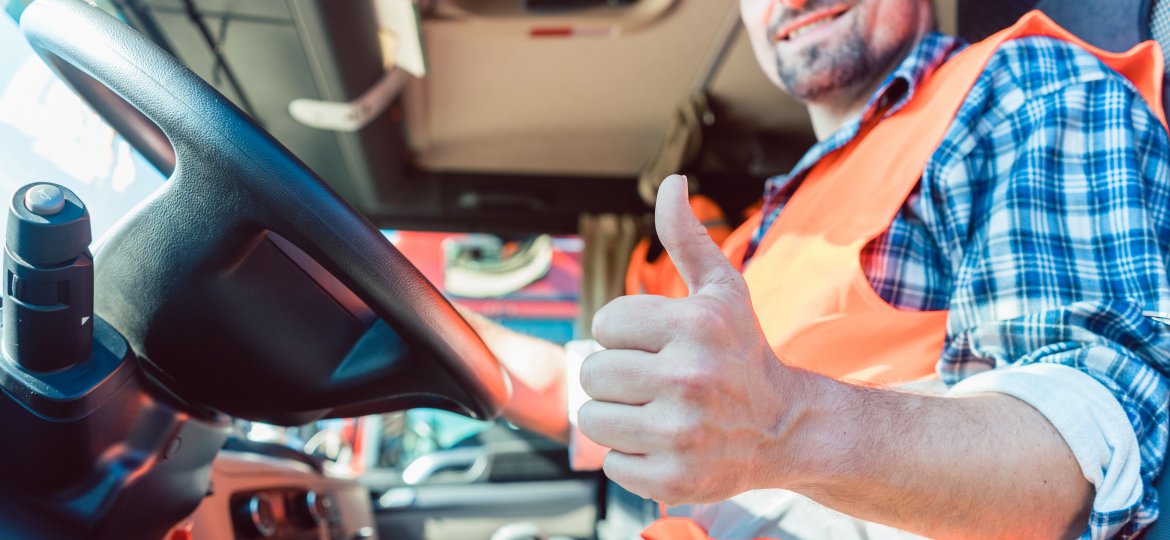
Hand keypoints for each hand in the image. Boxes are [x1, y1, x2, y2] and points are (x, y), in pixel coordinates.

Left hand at [578, 175, 797, 504]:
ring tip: (658, 413)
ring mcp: (682, 433)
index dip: (625, 334)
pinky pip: (611, 464)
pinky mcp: (674, 479)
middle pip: (591, 372)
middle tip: (655, 382)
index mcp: (695, 325)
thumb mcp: (722, 290)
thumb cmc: (742, 353)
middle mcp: (690, 378)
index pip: (604, 323)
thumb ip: (686, 237)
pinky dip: (631, 458)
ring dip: (618, 417)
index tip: (658, 344)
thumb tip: (670, 183)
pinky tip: (668, 445)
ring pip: (593, 418)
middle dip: (616, 376)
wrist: (787, 428)